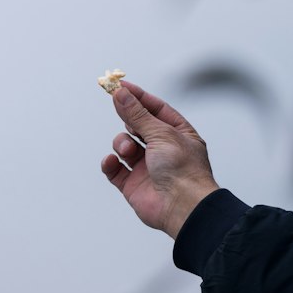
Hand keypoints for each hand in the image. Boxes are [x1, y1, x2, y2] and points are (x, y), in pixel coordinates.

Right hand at [100, 80, 217, 238]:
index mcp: (178, 134)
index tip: (120, 85)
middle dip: (127, 117)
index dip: (138, 97)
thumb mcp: (161, 133)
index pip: (156, 109)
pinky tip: (112, 161)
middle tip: (115, 103)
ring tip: (128, 150)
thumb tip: (120, 93)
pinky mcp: (133, 184)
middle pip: (137, 125)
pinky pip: (115, 168)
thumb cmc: (182, 168)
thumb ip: (137, 114)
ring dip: (122, 143)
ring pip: (124, 145)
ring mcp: (147, 167)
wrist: (183, 207)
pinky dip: (110, 163)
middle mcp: (162, 150)